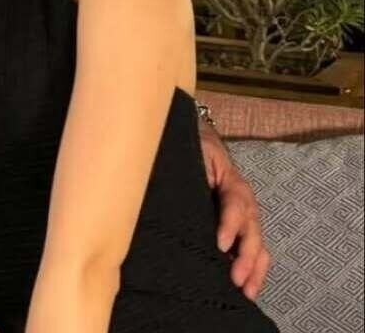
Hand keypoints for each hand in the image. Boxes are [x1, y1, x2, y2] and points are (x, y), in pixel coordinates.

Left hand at [199, 126, 270, 300]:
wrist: (202, 142)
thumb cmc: (195, 151)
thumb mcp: (195, 155)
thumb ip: (195, 172)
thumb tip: (180, 191)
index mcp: (233, 184)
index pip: (235, 206)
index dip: (229, 225)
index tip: (220, 245)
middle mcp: (244, 203)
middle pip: (251, 231)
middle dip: (246, 257)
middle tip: (236, 280)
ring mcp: (245, 217)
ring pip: (257, 245)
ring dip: (254, 270)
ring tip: (248, 293)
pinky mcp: (239, 228)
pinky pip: (252, 250)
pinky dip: (253, 270)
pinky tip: (247, 288)